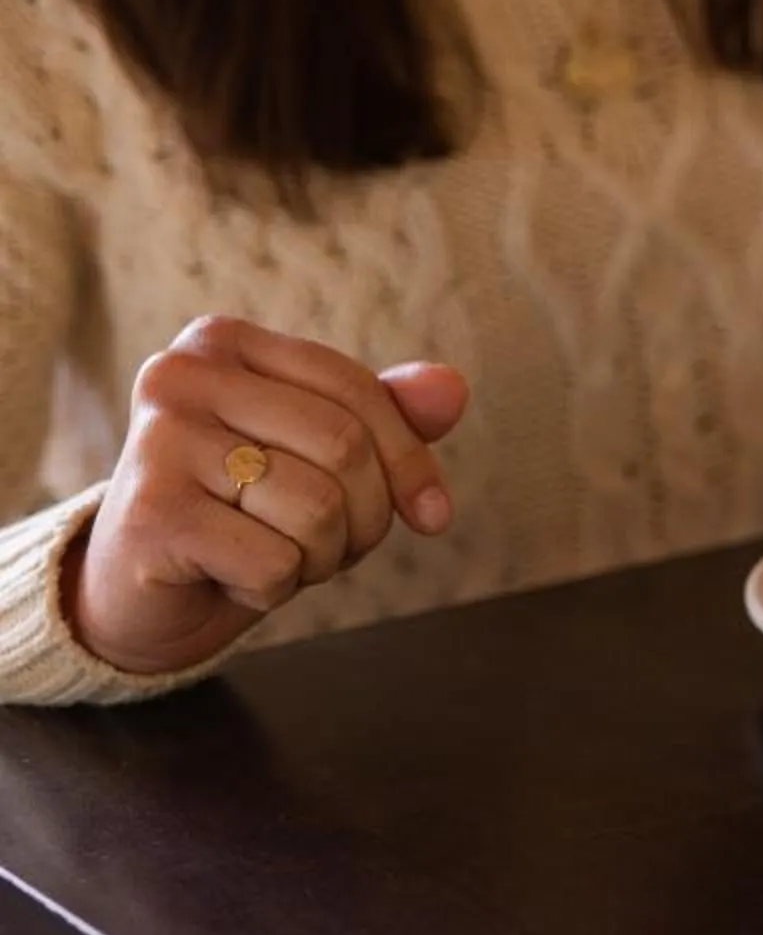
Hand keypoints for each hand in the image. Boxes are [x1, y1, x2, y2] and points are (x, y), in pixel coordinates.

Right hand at [64, 317, 470, 676]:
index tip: (433, 515)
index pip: (358, 390)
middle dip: (364, 518)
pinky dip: (272, 588)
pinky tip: (227, 576)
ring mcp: (158, 442)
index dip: (411, 461)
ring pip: (318, 508)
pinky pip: (276, 562)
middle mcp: (180, 376)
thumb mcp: (322, 458)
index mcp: (223, 342)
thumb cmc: (243, 513)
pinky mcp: (152, 514)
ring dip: (318, 556)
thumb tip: (452, 387)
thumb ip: (388, 417)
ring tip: (269, 553)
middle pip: (345, 447)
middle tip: (323, 543)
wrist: (138, 592)